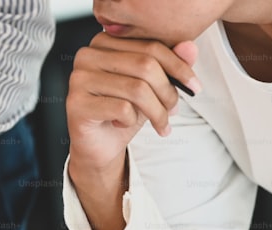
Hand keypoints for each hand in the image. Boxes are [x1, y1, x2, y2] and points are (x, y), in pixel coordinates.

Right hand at [66, 34, 198, 229]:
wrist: (99, 145)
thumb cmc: (122, 111)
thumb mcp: (152, 87)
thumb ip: (171, 64)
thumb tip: (190, 47)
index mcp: (105, 42)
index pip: (151, 46)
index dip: (179, 67)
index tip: (195, 86)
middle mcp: (87, 55)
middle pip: (145, 65)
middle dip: (168, 92)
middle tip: (174, 111)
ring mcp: (78, 79)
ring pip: (136, 89)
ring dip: (156, 111)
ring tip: (160, 123)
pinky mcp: (76, 103)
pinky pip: (121, 108)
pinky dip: (131, 121)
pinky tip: (123, 124)